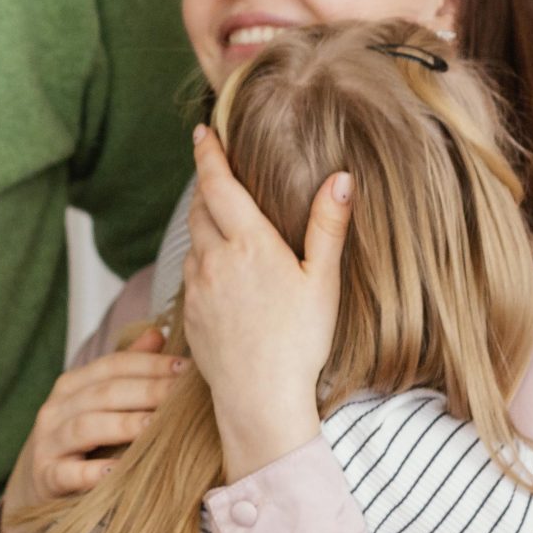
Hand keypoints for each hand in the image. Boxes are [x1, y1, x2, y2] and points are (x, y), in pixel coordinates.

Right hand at [0, 326, 186, 532]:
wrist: (38, 482)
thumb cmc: (79, 438)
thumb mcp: (98, 402)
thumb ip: (126, 369)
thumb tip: (157, 333)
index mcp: (73, 385)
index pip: (113, 366)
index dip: (149, 364)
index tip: (186, 368)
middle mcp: (57, 409)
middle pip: (103, 393)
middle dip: (146, 391)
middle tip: (180, 396)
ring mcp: (48, 443)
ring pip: (85, 428)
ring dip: (122, 425)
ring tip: (154, 426)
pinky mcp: (46, 478)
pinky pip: (69, 473)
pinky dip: (92, 473)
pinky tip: (117, 471)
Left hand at [181, 123, 351, 481]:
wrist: (260, 399)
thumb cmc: (299, 342)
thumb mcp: (323, 281)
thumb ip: (328, 226)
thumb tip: (342, 179)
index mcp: (249, 243)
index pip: (218, 184)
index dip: (208, 154)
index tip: (202, 133)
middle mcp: (214, 259)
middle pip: (200, 208)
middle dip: (206, 186)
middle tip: (216, 172)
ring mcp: (197, 288)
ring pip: (194, 241)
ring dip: (204, 224)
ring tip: (222, 220)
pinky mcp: (190, 314)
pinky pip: (191, 274)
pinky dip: (202, 260)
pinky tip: (221, 272)